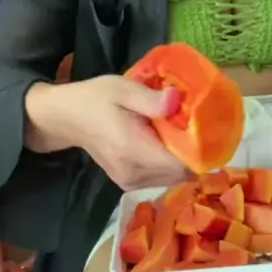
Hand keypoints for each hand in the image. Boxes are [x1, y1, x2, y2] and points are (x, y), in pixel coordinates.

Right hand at [26, 75, 187, 189]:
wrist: (64, 117)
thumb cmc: (94, 99)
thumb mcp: (122, 89)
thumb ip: (151, 99)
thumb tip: (178, 101)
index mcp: (133, 151)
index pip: (180, 163)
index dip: (199, 149)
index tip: (206, 129)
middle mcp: (133, 174)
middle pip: (180, 173)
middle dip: (193, 152)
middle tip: (193, 125)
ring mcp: (130, 182)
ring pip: (173, 178)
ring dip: (181, 158)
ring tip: (178, 131)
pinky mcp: (128, 183)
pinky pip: (160, 177)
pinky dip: (168, 162)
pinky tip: (163, 142)